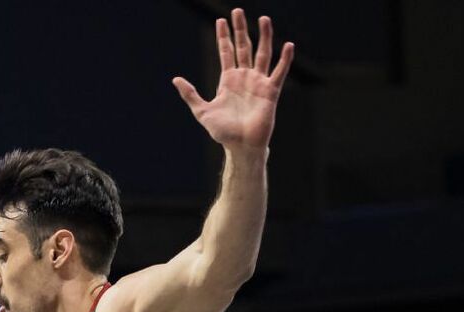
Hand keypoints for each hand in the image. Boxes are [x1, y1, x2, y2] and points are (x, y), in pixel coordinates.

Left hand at [173, 9, 293, 150]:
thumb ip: (190, 94)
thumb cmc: (223, 132)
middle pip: (243, 47)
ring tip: (263, 18)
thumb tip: (175, 79)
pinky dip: (284, 59)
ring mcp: (258, 83)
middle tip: (237, 11)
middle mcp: (245, 77)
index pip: (226, 52)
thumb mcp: (202, 111)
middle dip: (240, 29)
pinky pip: (279, 72)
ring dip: (264, 36)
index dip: (223, 37)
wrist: (240, 146)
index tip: (221, 20)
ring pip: (262, 54)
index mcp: (228, 80)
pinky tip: (288, 45)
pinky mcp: (270, 92)